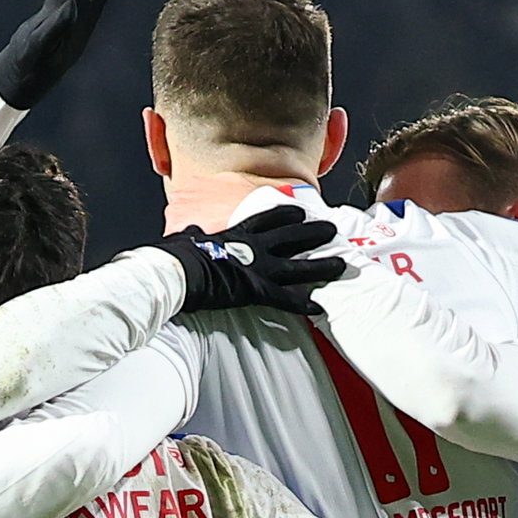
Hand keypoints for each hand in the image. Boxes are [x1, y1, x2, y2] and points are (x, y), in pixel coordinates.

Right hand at [148, 203, 347, 316]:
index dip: (286, 214)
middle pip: (292, 236)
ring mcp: (258, 268)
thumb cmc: (176, 257)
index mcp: (236, 234)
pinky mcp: (257, 290)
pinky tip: (319, 307)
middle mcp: (253, 247)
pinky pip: (286, 298)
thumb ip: (195, 235)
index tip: (300, 211)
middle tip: (332, 230)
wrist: (176, 272)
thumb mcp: (187, 239)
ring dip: (321, 265)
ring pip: (298, 266)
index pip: (267, 218)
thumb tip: (190, 231)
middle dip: (314, 232)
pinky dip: (303, 304)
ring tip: (341, 264)